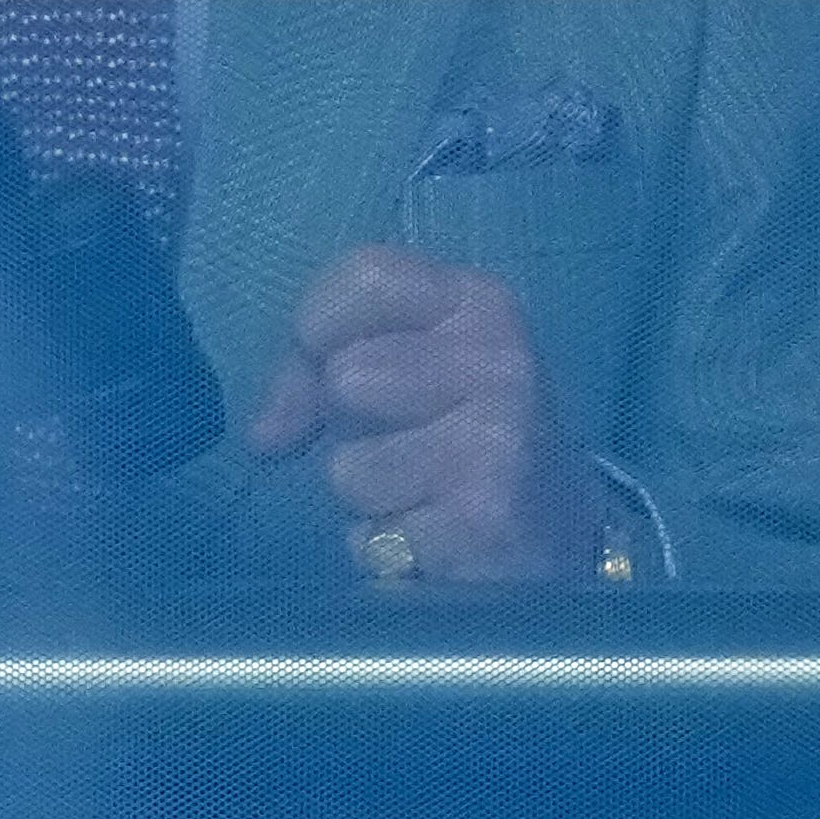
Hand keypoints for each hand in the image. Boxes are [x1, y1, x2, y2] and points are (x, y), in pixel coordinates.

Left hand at [250, 243, 604, 582]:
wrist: (555, 530)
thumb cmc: (451, 429)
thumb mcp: (401, 361)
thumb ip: (314, 365)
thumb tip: (264, 435)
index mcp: (477, 302)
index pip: (364, 275)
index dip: (318, 325)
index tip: (323, 359)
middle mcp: (500, 359)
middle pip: (344, 376)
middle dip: (343, 421)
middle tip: (396, 436)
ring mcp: (499, 439)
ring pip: (347, 466)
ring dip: (365, 488)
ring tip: (421, 486)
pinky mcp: (486, 518)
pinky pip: (371, 533)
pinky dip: (386, 543)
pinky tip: (435, 533)